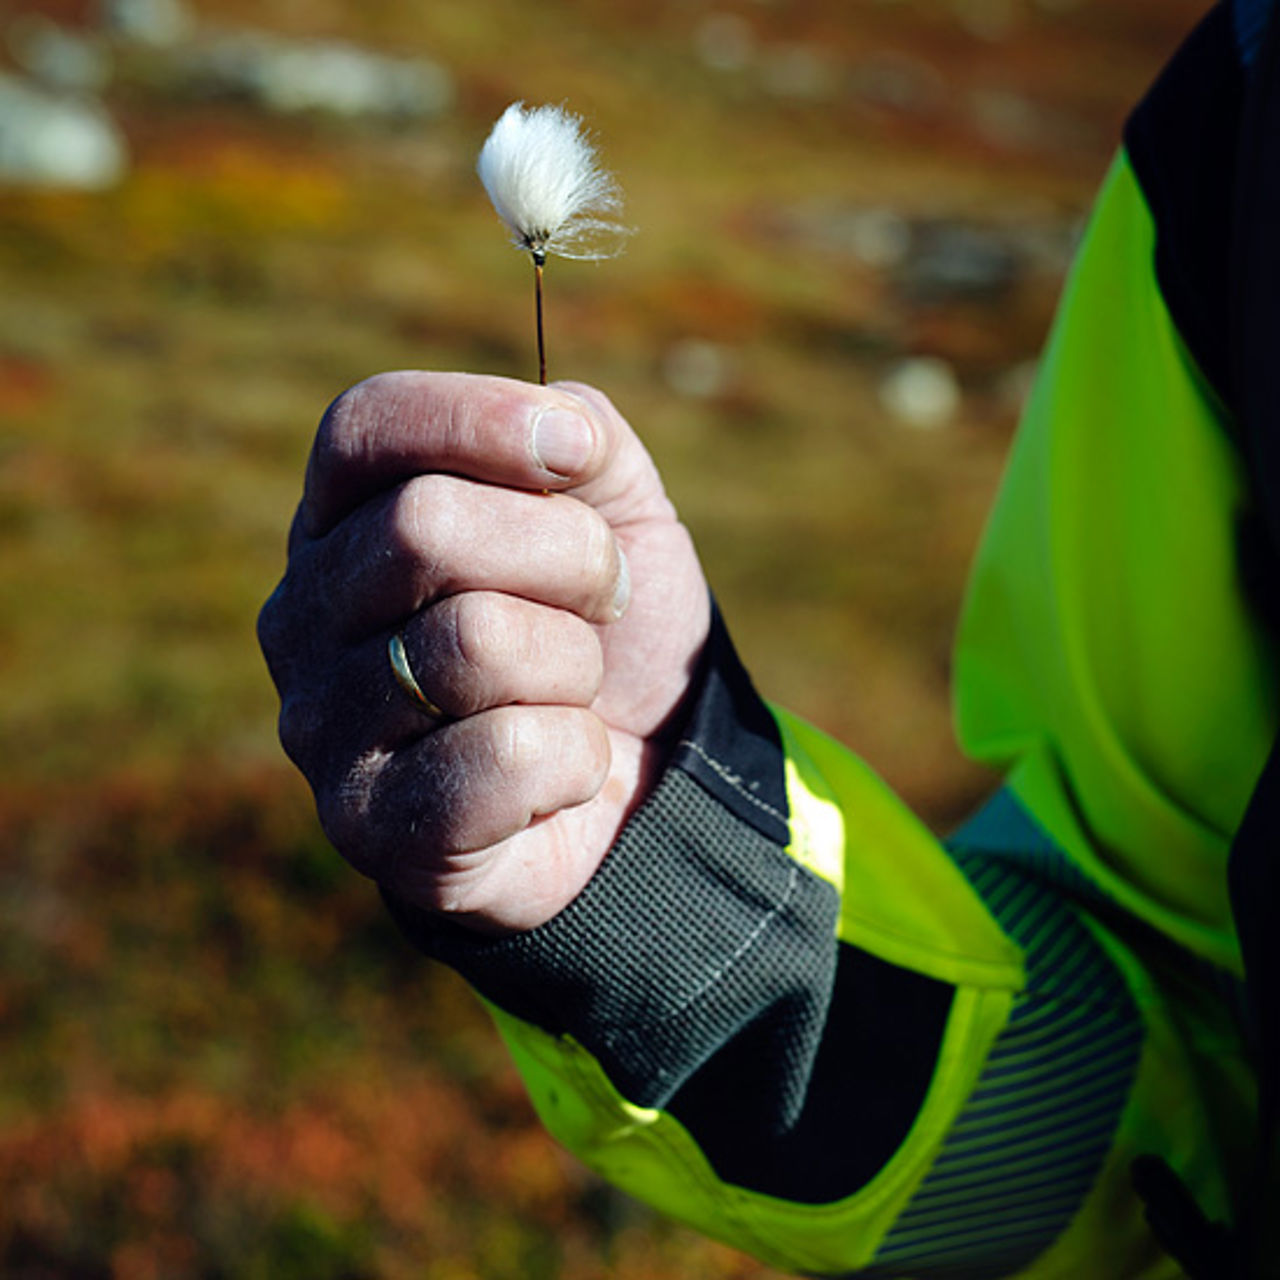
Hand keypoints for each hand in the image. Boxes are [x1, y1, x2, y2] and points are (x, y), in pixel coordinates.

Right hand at [258, 372, 709, 933]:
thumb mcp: (618, 515)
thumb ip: (584, 441)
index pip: (365, 426)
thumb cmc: (608, 636)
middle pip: (424, 526)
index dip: (480, 418)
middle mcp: (305, 617)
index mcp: (345, 522)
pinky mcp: (371, 825)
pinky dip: (574, 759)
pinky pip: (503, 758)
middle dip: (568, 556)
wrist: (639, 781)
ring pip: (475, 643)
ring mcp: (322, 725)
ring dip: (575, 666)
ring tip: (573, 693)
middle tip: (604, 602)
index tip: (579, 451)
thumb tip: (562, 422)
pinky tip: (562, 776)